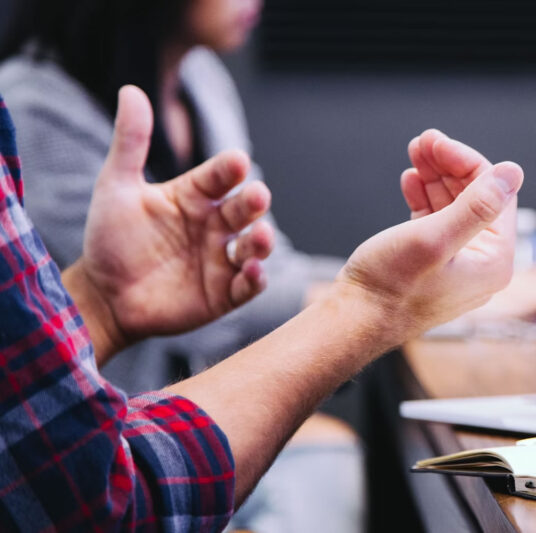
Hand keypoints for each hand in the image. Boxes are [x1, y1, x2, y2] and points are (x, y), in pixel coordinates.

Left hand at [66, 86, 273, 360]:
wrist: (103, 295)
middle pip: (244, 209)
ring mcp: (222, 259)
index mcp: (195, 196)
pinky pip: (248, 285)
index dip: (229, 169)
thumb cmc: (111, 239)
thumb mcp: (116, 187)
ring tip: (260, 237)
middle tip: (257, 196)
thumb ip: (130, 142)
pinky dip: (255, 279)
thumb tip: (131, 89)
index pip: (220, 176)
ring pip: (254, 246)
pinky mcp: (224, 294)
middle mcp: (214, 225)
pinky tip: (253, 271)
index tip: (236, 161)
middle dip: (254, 202)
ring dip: (262, 241)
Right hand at [334, 130, 522, 346]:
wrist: (354, 321)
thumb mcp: (434, 238)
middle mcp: (482, 264)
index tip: (437, 142)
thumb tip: (513, 172)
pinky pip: (437, 222)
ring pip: (454, 206)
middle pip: (475, 198)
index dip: (466, 162)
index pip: (495, 195)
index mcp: (494, 261)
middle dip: (449, 166)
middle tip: (423, 141)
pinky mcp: (433, 264)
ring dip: (435, 177)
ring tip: (415, 153)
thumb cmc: (390, 287)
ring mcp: (458, 264)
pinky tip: (411, 181)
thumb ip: (476, 206)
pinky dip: (425, 198)